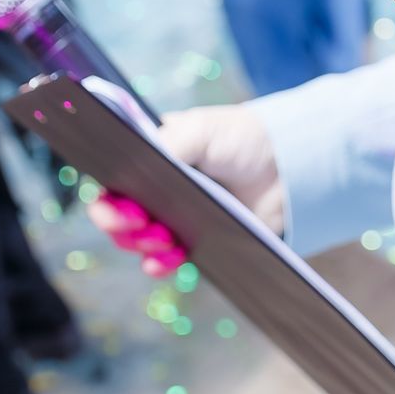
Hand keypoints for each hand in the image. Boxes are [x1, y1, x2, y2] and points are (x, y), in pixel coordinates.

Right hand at [87, 103, 280, 274]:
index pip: (112, 182)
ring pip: (139, 242)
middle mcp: (157, 189)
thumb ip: (167, 144)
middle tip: (142, 222)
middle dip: (121, 226)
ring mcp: (175, 217)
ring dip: (142, 245)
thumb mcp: (201, 129)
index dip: (106, 200)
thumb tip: (137, 165)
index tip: (115, 209)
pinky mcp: (197, 241)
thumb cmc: (242, 138)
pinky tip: (164, 262)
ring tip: (164, 238)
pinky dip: (161, 263)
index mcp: (151, 157)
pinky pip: (167, 260)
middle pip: (118, 218)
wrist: (289, 168)